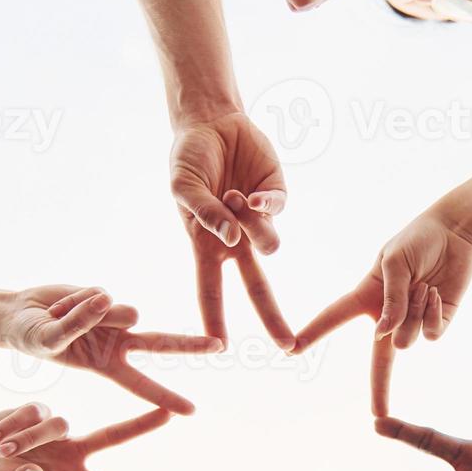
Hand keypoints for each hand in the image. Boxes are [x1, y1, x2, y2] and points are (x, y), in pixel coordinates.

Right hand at [0, 285, 220, 414]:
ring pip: (124, 312)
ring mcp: (113, 318)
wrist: (16, 313)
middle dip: (189, 346)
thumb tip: (128, 310)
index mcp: (106, 366)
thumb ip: (82, 324)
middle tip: (220, 346)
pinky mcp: (105, 297)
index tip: (191, 412)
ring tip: (60, 314)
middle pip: (160, 344)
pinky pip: (100, 294)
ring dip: (91, 313)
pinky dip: (77, 298)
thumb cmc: (30, 336)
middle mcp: (117, 343)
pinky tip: (62, 302)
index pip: (141, 385)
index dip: (165, 398)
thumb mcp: (50, 340)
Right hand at [0, 403, 173, 470]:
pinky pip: (34, 413)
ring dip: (26, 439)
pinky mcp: (41, 410)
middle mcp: (73, 451)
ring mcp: (58, 429)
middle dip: (142, 425)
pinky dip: (13, 426)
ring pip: (56, 426)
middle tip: (170, 414)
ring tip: (0, 448)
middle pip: (114, 436)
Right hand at [171, 113, 295, 350]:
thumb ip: (205, 214)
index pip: (210, 291)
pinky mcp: (276, 196)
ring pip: (268, 245)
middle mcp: (236, 240)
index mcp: (207, 245)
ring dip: (255, 230)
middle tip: (288, 347)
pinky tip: (249, 193)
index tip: (219, 347)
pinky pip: (275, 210)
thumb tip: (232, 237)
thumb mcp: (183, 188)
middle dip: (273, 317)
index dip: (214, 319)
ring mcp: (257, 220)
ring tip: (232, 199)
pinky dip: (263, 205)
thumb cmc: (188, 159)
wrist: (209, 123)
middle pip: (257, 288)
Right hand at [291, 212, 471, 414]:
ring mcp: (413, 321)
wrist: (455, 233)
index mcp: (367, 296)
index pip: (333, 317)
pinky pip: (430, 335)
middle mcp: (388, 315)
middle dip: (379, 389)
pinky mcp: (436, 322)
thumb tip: (383, 336)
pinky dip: (431, 315)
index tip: (292, 348)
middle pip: (378, 360)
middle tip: (379, 415)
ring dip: (412, 313)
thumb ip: (389, 299)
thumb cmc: (418, 239)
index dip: (313, 332)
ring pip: (406, 341)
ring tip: (421, 286)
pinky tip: (434, 294)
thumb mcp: (395, 263)